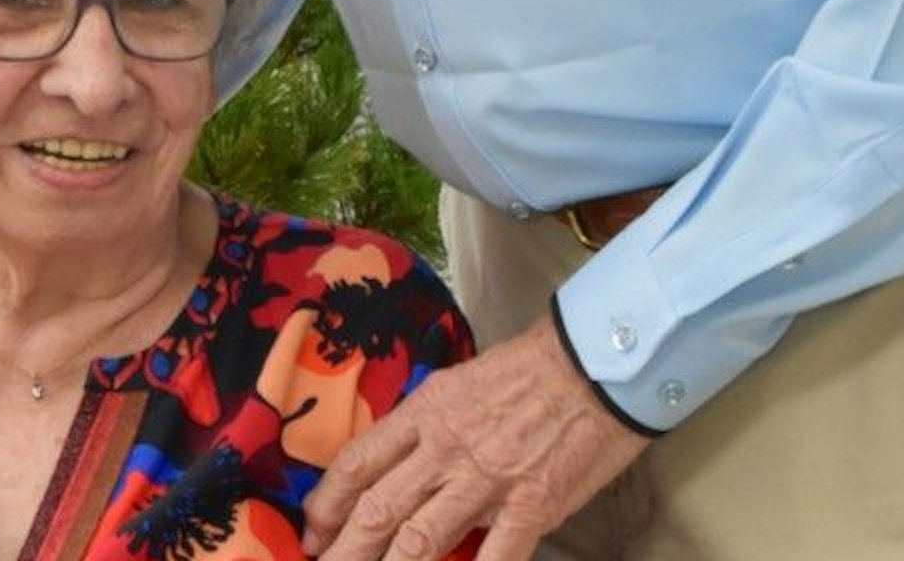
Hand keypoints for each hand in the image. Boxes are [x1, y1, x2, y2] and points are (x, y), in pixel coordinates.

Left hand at [301, 314, 647, 560]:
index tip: (312, 532)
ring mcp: (486, 479)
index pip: (360, 461)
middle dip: (344, 550)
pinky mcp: (530, 506)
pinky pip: (494, 557)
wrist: (592, 362)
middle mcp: (445, 446)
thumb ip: (426, 428)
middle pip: (378, 508)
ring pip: (419, 539)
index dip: (328, 502)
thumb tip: (394, 468)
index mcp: (426, 411)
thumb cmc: (527, 372)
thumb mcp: (459, 385)